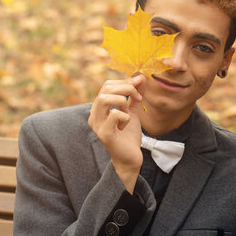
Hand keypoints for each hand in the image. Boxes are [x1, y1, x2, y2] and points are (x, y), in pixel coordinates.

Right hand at [88, 74, 145, 192]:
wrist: (130, 158)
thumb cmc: (128, 135)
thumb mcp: (133, 111)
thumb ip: (135, 95)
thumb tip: (141, 77)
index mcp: (99, 108)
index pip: (107, 85)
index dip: (125, 82)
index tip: (140, 84)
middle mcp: (94, 115)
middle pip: (106, 89)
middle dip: (126, 88)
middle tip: (138, 97)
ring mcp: (97, 124)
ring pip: (104, 99)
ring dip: (122, 100)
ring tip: (129, 110)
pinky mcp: (104, 134)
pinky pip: (114, 115)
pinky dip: (125, 116)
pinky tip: (126, 124)